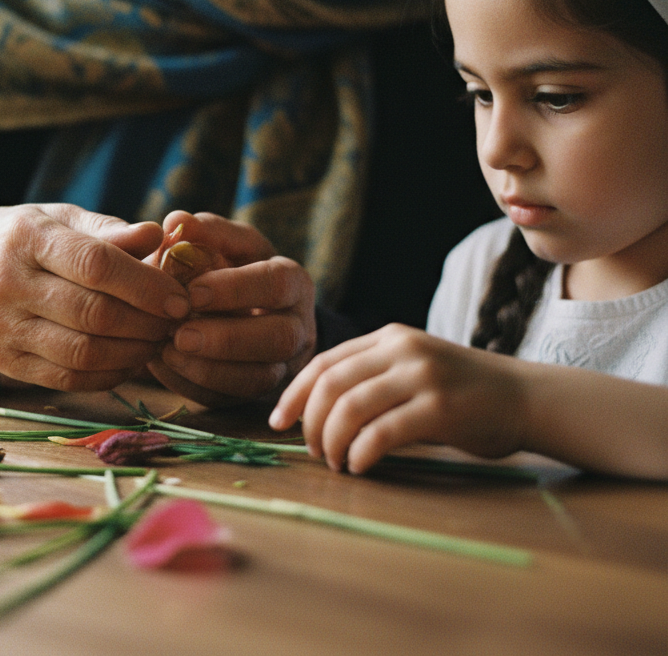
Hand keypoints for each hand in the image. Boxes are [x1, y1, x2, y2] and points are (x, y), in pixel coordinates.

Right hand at [0, 203, 191, 391]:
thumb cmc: (19, 238)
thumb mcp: (59, 218)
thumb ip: (109, 230)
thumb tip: (159, 236)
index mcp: (27, 238)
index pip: (95, 265)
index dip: (145, 284)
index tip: (180, 296)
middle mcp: (8, 285)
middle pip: (93, 314)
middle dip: (148, 322)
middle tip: (178, 321)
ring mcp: (2, 329)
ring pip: (82, 353)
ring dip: (134, 352)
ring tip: (159, 339)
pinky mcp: (4, 363)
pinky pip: (67, 379)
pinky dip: (108, 374)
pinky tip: (130, 359)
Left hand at [144, 212, 316, 406]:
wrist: (238, 308)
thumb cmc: (229, 265)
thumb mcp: (224, 242)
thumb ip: (204, 231)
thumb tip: (175, 222)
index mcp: (293, 281)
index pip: (275, 284)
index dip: (236, 289)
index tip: (192, 291)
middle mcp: (298, 326)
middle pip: (277, 338)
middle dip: (226, 338)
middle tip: (179, 333)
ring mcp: (282, 366)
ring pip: (258, 378)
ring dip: (209, 369)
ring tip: (166, 351)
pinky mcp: (256, 394)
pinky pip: (231, 399)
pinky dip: (195, 385)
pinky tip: (164, 366)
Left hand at [269, 324, 525, 472]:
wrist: (525, 397)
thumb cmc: (461, 392)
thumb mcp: (411, 369)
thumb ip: (371, 379)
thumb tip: (315, 413)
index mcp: (387, 337)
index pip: (323, 361)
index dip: (294, 393)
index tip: (278, 421)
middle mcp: (400, 349)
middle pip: (330, 384)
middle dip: (311, 422)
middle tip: (313, 451)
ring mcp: (421, 375)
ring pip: (350, 407)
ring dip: (333, 441)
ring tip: (336, 462)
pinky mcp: (441, 407)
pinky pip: (384, 431)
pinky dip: (362, 452)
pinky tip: (359, 466)